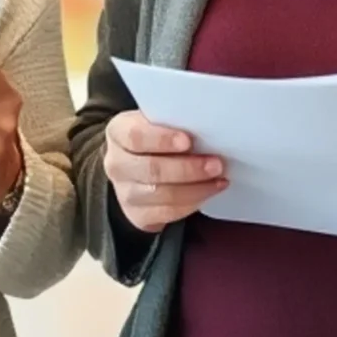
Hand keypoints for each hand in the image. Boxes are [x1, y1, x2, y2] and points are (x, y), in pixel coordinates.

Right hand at [102, 110, 227, 234]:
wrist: (137, 164)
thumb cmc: (156, 136)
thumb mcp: (158, 121)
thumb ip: (174, 122)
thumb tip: (206, 127)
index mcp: (118, 132)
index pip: (135, 136)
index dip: (162, 139)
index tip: (188, 141)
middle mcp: (116, 164)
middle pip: (151, 169)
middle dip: (187, 168)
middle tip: (216, 164)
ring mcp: (124, 192)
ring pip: (159, 194)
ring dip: (195, 189)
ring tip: (219, 180)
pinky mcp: (137, 215)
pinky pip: (165, 214)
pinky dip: (191, 204)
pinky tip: (208, 192)